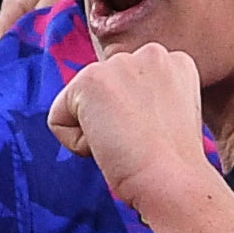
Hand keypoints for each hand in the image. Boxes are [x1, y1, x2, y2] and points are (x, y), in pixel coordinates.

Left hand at [51, 43, 220, 213]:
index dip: (134, 124)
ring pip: (80, 105)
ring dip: (97, 134)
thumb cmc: (174, 168)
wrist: (174, 180)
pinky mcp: (90, 79)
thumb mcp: (169, 121)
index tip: (156, 138)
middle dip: (113, 124)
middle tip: (140, 143)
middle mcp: (151, 52)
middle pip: (101, 95)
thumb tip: (115, 110)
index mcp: (175, 63)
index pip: (125, 90)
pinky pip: (58, 119)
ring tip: (128, 144)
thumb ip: (146, 102)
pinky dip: (76, 144)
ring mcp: (120, 63)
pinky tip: (109, 145)